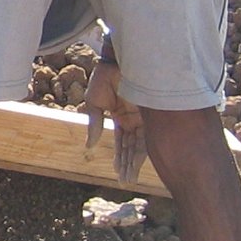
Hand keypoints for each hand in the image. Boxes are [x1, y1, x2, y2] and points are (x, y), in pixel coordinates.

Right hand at [84, 56, 145, 183]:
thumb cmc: (105, 76)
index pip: (121, 141)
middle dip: (128, 165)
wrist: (118, 59)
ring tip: (129, 179)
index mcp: (122, 115)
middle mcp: (135, 119)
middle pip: (131, 147)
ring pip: (139, 145)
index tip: (118, 173)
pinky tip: (136, 166)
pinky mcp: (151, 114)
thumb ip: (94, 123)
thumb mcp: (94, 102)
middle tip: (126, 182)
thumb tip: (89, 145)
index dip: (119, 157)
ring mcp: (144, 117)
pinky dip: (141, 152)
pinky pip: (146, 136)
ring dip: (133, 163)